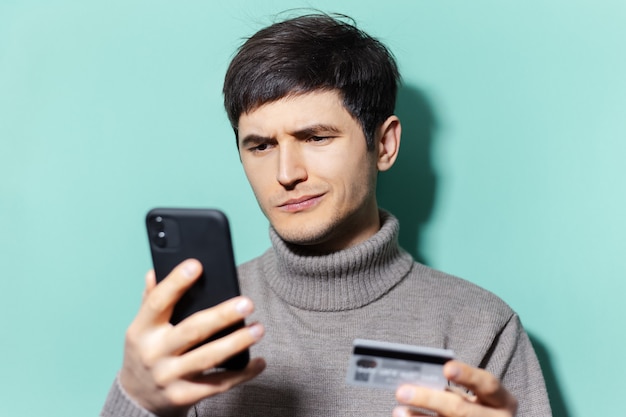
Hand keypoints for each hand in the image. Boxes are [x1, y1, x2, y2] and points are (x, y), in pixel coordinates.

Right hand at [119, 259, 265, 416]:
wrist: (138, 400)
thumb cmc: (145, 354)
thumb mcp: (141, 328)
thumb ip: (150, 300)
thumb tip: (154, 272)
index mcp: (141, 330)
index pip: (157, 302)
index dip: (175, 283)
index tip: (196, 265)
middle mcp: (154, 353)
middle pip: (192, 331)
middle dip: (222, 316)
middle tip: (247, 303)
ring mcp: (169, 377)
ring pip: (209, 358)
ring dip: (237, 342)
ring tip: (258, 328)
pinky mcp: (185, 396)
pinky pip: (218, 384)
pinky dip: (242, 374)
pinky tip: (258, 362)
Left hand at [393, 360, 517, 416]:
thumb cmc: (478, 409)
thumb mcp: (475, 398)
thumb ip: (454, 390)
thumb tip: (417, 380)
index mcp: (503, 401)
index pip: (487, 384)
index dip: (467, 375)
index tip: (446, 367)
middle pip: (460, 410)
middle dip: (429, 399)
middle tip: (402, 391)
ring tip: (399, 411)